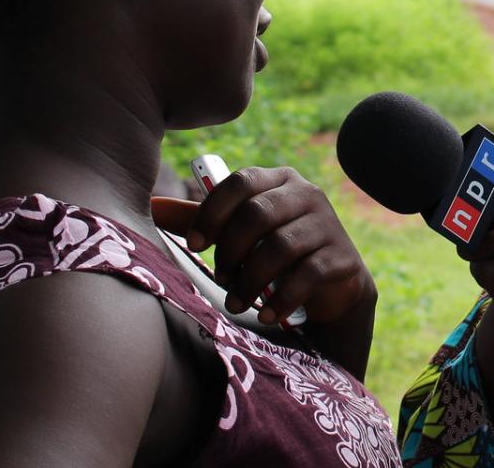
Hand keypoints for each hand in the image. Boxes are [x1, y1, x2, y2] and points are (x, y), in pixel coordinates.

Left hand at [153, 166, 374, 325]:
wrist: (332, 283)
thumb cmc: (274, 250)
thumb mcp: (239, 231)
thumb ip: (201, 219)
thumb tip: (151, 206)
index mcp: (278, 180)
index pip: (240, 182)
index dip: (212, 213)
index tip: (194, 245)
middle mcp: (307, 194)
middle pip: (258, 214)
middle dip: (230, 252)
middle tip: (219, 278)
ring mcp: (329, 224)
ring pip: (280, 247)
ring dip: (250, 281)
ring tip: (236, 304)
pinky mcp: (343, 257)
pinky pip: (307, 275)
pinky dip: (281, 299)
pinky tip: (267, 313)